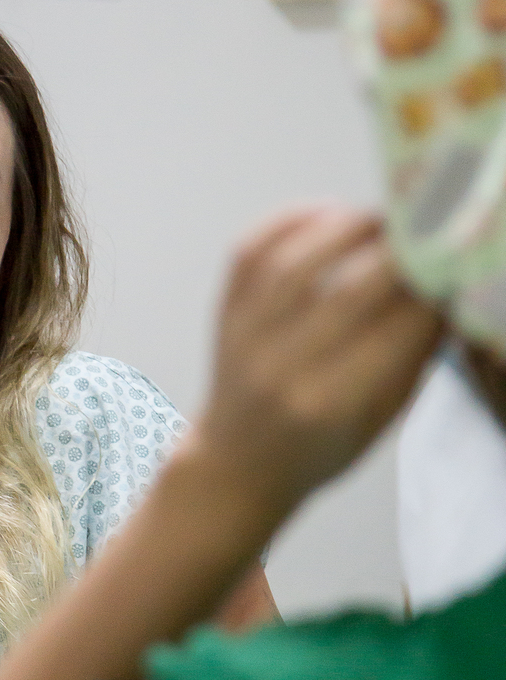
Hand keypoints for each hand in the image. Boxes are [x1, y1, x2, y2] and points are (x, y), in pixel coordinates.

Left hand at [195, 207, 442, 523]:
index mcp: (330, 403)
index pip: (397, 330)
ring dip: (348, 226)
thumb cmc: (319, 448)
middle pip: (353, 289)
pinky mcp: (224, 312)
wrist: (237, 466)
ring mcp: (247, 337)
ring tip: (383, 219)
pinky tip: (328, 213)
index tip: (454, 267)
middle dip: (401, 252)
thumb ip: (413, 357)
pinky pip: (250, 250)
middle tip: (429, 232)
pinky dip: (290, 220)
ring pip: (298, 260)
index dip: (433, 291)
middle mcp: (284, 367)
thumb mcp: (381, 419)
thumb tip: (447, 291)